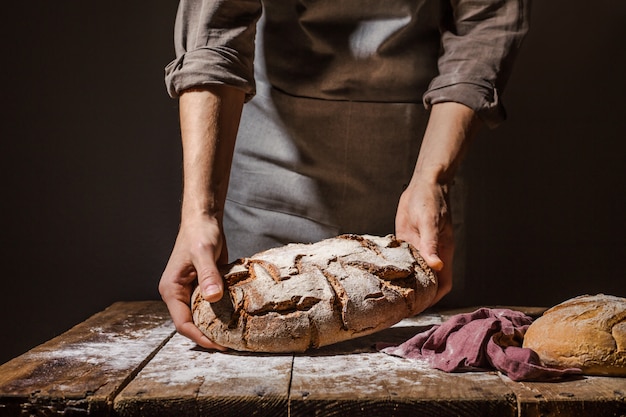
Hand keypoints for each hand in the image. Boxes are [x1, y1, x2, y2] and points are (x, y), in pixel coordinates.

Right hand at [159, 215, 227, 349]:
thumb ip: (208, 275)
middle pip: (191, 323)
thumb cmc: (199, 232)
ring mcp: (190, 290)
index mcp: (171, 289)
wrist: (204, 219)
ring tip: (235, 336)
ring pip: (202, 316)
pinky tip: (237, 317)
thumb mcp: (204, 252)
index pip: (182, 323)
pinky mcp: (203, 285)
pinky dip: (222, 312)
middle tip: (230, 345)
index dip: (200, 337)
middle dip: (208, 336)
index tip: (218, 345)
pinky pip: (211, 305)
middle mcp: (178, 293)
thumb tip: (213, 297)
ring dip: (216, 325)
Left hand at [395, 177, 453, 305]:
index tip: (419, 308)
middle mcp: (431, 254)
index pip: (442, 284)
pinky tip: (381, 273)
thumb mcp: (429, 221)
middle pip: (427, 282)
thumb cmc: (431, 200)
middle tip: (398, 307)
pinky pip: (402, 259)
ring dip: (404, 282)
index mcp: (442, 252)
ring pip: (413, 272)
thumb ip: (431, 243)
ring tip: (388, 295)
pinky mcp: (406, 241)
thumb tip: (437, 266)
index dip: (433, 298)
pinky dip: (394, 267)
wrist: (423, 184)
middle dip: (416, 295)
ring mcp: (418, 248)